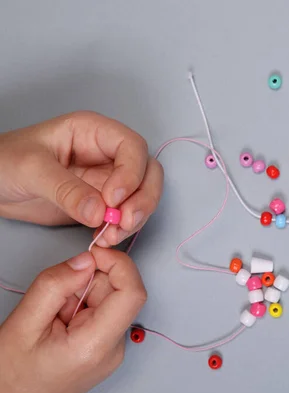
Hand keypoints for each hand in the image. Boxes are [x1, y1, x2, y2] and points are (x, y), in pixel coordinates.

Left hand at [0, 111, 163, 246]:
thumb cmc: (3, 162)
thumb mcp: (31, 170)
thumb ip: (66, 190)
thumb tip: (100, 212)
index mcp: (92, 132)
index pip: (132, 147)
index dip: (131, 172)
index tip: (113, 199)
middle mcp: (106, 154)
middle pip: (147, 172)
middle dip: (143, 198)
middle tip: (125, 221)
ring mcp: (106, 179)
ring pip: (142, 195)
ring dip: (135, 218)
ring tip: (112, 235)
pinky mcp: (101, 203)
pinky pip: (125, 215)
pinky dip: (123, 229)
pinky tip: (105, 238)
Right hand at [0, 248, 146, 392]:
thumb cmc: (13, 375)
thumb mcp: (24, 323)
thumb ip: (55, 286)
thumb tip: (86, 260)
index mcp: (96, 345)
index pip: (132, 293)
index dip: (118, 264)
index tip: (95, 254)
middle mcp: (114, 348)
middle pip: (118, 292)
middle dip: (89, 282)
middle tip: (57, 300)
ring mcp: (113, 349)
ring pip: (109, 299)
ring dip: (82, 296)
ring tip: (55, 318)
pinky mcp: (107, 346)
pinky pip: (103, 311)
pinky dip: (82, 307)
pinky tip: (61, 324)